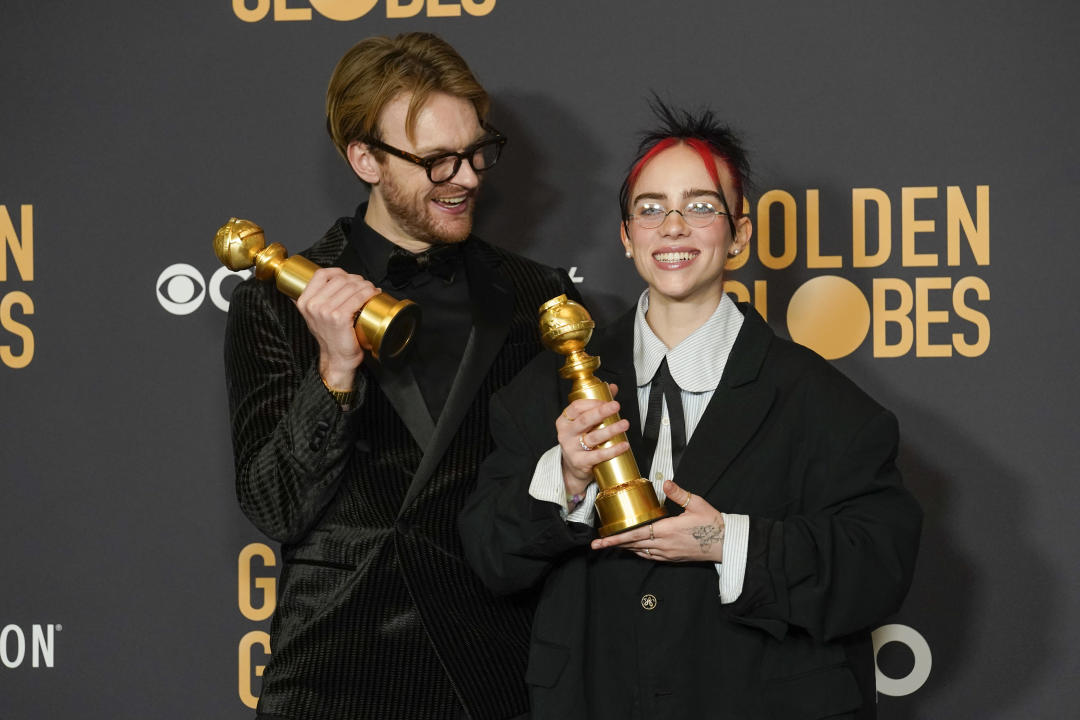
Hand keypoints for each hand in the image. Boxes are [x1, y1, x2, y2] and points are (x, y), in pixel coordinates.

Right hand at [295, 268, 380, 386]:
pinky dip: (369, 293)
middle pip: (339, 279)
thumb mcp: (313, 316)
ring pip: (350, 286)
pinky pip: (358, 297)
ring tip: (371, 290)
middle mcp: (313, 305)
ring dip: (366, 285)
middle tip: (365, 285)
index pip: (321, 274)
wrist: (337, 358)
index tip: (349, 277)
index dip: (338, 272)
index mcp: (304, 301)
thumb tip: (309, 284)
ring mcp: (325, 311)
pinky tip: (373, 294)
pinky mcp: (339, 317)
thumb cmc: (330, 337)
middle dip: (356, 279)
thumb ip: (310, 300)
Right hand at [557, 384, 629, 496]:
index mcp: (564, 421)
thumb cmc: (580, 440)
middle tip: (617, 406)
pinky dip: (613, 450)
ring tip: (625, 424)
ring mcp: (571, 449)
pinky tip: (624, 445)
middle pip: (584, 420)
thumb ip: (597, 405)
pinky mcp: (580, 462)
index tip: (607, 401)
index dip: (592, 402)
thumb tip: (613, 387)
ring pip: (593, 437)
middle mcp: (565, 434)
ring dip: (611, 430)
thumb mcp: (584, 423)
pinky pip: (598, 455)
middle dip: (601, 412)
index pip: (576, 407)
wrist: (573, 468)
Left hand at [590, 480, 725, 562]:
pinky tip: (634, 549)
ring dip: (625, 548)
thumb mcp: (697, 504)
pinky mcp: (673, 557)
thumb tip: (666, 482)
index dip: (617, 538)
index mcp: (666, 530)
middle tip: (596, 546)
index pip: (635, 535)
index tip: (602, 540)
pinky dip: (639, 552)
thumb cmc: (712, 523)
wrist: (725, 543)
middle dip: (613, 545)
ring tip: (611, 545)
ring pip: (640, 551)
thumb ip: (679, 494)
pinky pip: (650, 556)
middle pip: (633, 545)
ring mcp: (668, 553)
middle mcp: (664, 545)